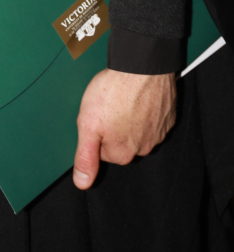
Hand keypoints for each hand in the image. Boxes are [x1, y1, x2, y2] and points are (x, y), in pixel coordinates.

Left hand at [72, 68, 176, 189]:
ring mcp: (158, 132)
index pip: (103, 151)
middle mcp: (144, 147)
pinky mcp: (168, 116)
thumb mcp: (87, 125)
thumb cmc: (114, 92)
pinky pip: (153, 117)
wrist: (142, 67)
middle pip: (121, 141)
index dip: (96, 132)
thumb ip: (85, 157)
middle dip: (113, 126)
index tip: (96, 117)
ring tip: (122, 98)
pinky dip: (146, 108)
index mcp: (122, 153)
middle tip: (108, 105)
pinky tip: (137, 96)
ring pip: (138, 129)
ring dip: (130, 117)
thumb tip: (82, 183)